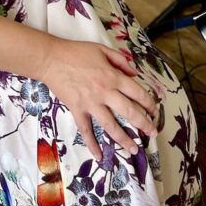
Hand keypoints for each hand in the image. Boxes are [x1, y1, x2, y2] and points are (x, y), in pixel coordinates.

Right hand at [39, 38, 158, 159]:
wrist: (51, 58)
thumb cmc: (76, 51)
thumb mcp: (102, 49)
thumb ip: (120, 61)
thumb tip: (135, 74)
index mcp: (113, 76)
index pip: (137, 92)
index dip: (148, 103)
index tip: (154, 111)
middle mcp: (105, 92)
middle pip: (129, 111)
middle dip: (143, 124)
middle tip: (152, 133)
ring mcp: (91, 103)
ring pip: (111, 125)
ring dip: (124, 139)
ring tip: (134, 149)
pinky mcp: (77, 110)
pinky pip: (86, 130)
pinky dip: (92, 144)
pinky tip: (98, 156)